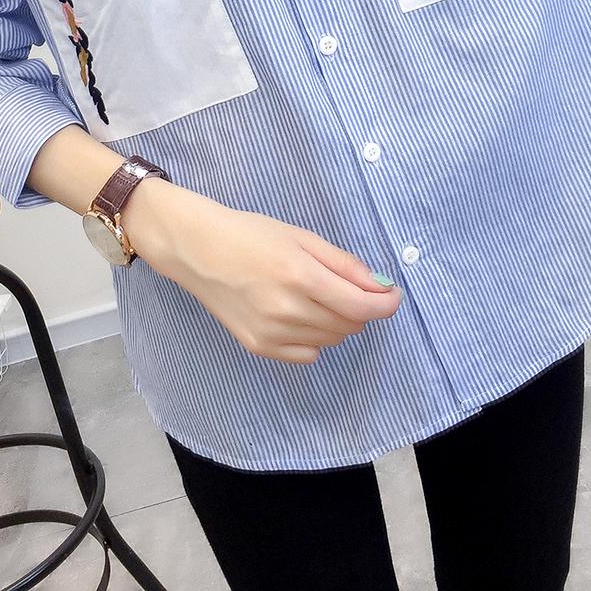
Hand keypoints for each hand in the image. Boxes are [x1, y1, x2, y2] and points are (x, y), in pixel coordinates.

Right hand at [126, 180, 403, 364]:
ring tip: (317, 296)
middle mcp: (288, 310)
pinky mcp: (259, 347)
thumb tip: (379, 286)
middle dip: (360, 308)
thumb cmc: (250, 235)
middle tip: (348, 288)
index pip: (362, 306)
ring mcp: (272, 333)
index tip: (392, 295)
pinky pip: (307, 355)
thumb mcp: (301, 237)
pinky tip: (299, 315)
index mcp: (301, 276)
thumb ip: (343, 263)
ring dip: (337, 322)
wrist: (198, 250)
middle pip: (350, 325)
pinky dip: (314, 338)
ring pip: (331, 340)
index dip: (386, 303)